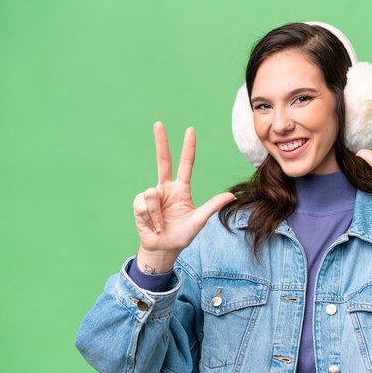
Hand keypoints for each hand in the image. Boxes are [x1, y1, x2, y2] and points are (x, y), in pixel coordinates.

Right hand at [133, 122, 235, 271]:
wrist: (163, 249)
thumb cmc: (182, 235)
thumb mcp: (199, 220)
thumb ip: (212, 206)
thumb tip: (231, 196)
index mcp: (181, 189)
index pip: (185, 164)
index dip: (188, 147)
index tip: (190, 130)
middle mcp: (166, 188)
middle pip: (163, 160)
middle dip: (160, 142)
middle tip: (159, 123)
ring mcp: (153, 195)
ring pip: (152, 193)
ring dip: (157, 213)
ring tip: (161, 225)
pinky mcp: (140, 204)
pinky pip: (144, 204)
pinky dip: (150, 217)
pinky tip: (152, 225)